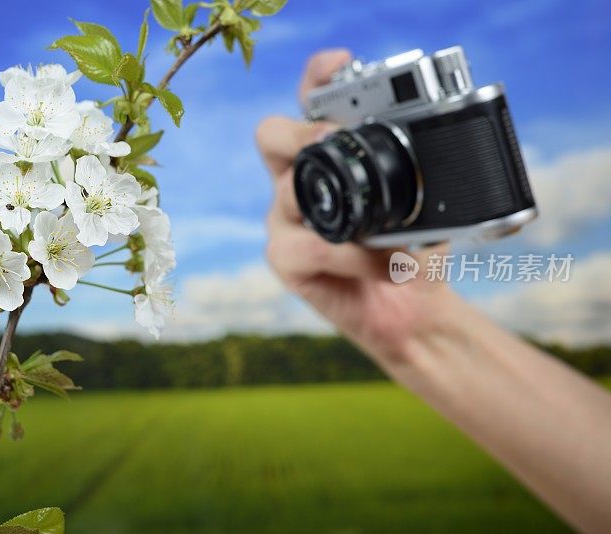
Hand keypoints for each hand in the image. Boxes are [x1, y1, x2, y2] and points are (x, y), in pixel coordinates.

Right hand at [256, 49, 454, 363]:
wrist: (411, 308)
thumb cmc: (413, 248)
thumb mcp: (424, 204)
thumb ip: (420, 173)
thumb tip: (444, 144)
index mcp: (326, 158)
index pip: (308, 105)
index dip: (315, 80)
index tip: (339, 64)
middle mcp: (297, 181)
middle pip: (270, 135)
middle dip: (300, 130)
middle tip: (332, 137)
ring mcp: (285, 221)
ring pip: (288, 193)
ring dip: (348, 209)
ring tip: (394, 235)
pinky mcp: (286, 261)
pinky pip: (309, 247)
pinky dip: (354, 256)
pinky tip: (385, 265)